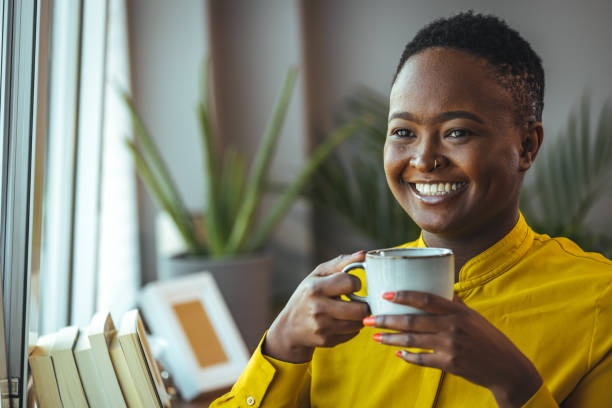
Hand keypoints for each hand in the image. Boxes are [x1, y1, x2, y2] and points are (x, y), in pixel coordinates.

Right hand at [263, 251, 369, 362]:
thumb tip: (364, 254)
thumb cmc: (308, 294)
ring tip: (351, 310)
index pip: (350, 282)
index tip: (351, 285)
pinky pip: (353, 333)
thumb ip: (341, 263)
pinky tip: (343, 321)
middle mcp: (317, 308)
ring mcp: (322, 327)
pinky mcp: (326, 340)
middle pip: (360, 309)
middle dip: (364, 304)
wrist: (290, 327)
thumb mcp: (318, 275)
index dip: (355, 283)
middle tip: (358, 301)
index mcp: (315, 288)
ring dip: (359, 316)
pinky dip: (352, 327)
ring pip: (359, 323)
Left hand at [366, 291, 541, 407]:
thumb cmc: (487, 337)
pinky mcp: (450, 364)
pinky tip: (397, 353)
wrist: (506, 367)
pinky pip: (422, 360)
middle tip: (368, 319)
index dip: (404, 295)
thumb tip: (436, 283)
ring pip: (412, 341)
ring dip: (390, 339)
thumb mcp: (472, 315)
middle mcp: (453, 327)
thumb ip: (452, 303)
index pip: (427, 299)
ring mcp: (450, 347)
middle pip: (412, 321)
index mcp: (458, 311)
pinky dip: (408, 357)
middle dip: (386, 320)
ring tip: (375, 336)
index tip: (385, 294)